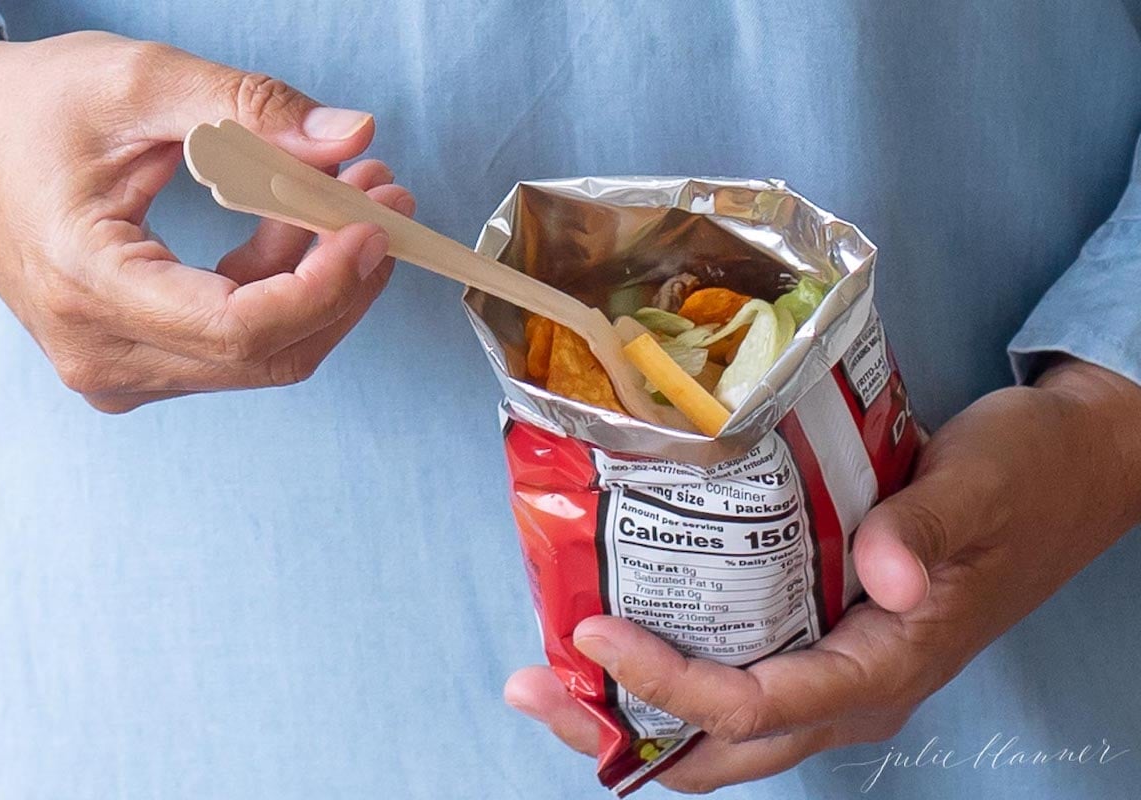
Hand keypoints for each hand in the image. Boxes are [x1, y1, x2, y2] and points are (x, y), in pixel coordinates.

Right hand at [0, 8, 413, 411]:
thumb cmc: (31, 112)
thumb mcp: (139, 83)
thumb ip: (250, 108)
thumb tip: (349, 136)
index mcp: (86, 286)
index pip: (240, 328)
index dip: (324, 286)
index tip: (372, 227)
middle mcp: (102, 351)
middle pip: (266, 351)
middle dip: (341, 279)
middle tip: (381, 201)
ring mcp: (120, 368)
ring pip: (262, 352)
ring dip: (321, 283)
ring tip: (350, 200)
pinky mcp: (141, 361)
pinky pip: (239, 343)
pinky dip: (284, 289)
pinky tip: (301, 227)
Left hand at [505, 359, 1140, 792]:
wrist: (1065, 470)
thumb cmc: (1023, 479)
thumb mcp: (978, 491)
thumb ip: (927, 534)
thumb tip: (883, 579)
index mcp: (885, 666)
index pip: (758, 704)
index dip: (670, 682)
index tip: (593, 631)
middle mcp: (851, 688)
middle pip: (722, 746)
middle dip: (623, 732)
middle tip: (534, 691)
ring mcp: (835, 668)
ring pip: (722, 728)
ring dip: (636, 714)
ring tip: (553, 678)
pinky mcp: (822, 635)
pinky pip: (736, 679)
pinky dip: (670, 675)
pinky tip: (621, 632)